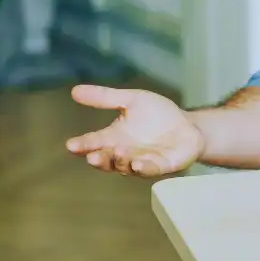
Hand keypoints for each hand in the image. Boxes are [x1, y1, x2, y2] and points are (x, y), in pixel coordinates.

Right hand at [65, 84, 203, 176]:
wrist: (188, 125)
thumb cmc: (158, 115)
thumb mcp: (132, 100)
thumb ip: (106, 97)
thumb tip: (75, 90)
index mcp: (114, 137)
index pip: (93, 142)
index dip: (82, 145)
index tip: (71, 145)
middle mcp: (123, 153)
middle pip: (106, 159)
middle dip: (98, 158)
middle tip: (91, 156)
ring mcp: (140, 162)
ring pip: (124, 166)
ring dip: (120, 161)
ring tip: (119, 153)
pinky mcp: (159, 166)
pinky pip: (148, 170)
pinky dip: (142, 168)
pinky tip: (137, 165)